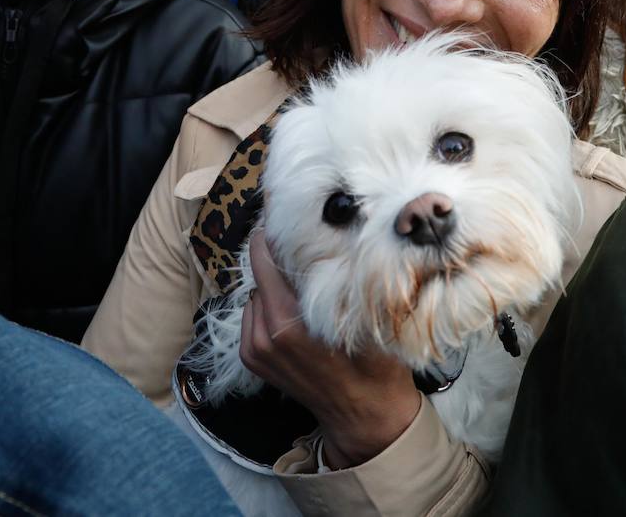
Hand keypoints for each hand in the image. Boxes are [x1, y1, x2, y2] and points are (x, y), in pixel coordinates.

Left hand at [240, 231, 420, 467]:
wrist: (365, 414)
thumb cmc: (374, 362)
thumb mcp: (364, 313)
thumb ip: (339, 276)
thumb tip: (329, 232)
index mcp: (287, 321)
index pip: (264, 257)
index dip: (272, 230)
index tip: (284, 212)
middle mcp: (264, 334)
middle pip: (258, 272)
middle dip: (276, 255)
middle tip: (300, 241)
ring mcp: (255, 349)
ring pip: (255, 293)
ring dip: (272, 284)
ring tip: (302, 284)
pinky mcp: (251, 359)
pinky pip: (252, 315)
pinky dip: (267, 307)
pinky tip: (294, 312)